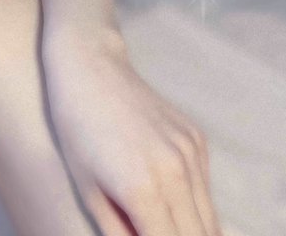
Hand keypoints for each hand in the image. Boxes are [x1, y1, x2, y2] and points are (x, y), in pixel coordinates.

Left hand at [42, 34, 222, 235]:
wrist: (90, 67)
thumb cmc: (76, 131)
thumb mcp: (87, 191)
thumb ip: (120, 234)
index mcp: (142, 189)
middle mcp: (175, 171)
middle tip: (153, 235)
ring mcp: (190, 152)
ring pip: (209, 220)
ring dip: (192, 233)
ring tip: (161, 228)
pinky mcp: (196, 139)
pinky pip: (204, 190)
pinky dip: (193, 208)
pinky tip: (168, 205)